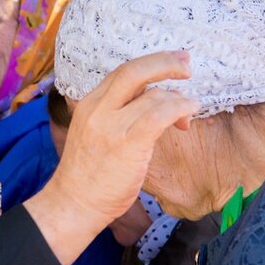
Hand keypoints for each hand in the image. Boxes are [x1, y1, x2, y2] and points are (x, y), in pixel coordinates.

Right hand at [25, 52, 197, 264]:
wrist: (74, 203)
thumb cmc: (89, 174)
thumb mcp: (94, 132)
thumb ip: (116, 114)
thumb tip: (153, 100)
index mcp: (89, 104)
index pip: (122, 72)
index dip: (151, 63)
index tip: (172, 61)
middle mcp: (98, 109)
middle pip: (134, 71)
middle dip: (165, 63)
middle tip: (187, 65)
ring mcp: (111, 126)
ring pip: (153, 96)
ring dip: (179, 98)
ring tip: (190, 108)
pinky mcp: (128, 144)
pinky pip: (159, 116)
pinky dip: (179, 109)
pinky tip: (188, 115)